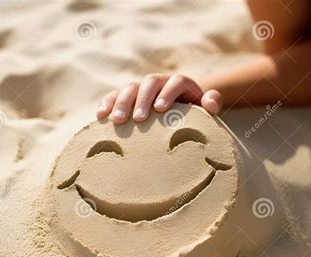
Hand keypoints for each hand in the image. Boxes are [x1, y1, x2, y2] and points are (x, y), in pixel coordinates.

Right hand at [96, 74, 222, 123]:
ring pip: (129, 89)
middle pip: (149, 83)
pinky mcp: (126, 97)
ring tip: (117, 121)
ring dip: (121, 103)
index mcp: (180, 83)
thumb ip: (210, 104)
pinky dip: (106, 104)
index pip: (175, 81)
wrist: (177, 114)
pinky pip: (113, 96)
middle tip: (139, 119)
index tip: (160, 109)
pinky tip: (100, 116)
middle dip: (142, 99)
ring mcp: (140, 88)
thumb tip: (210, 101)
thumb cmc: (193, 116)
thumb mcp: (204, 111)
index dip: (168, 93)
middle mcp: (159, 82)